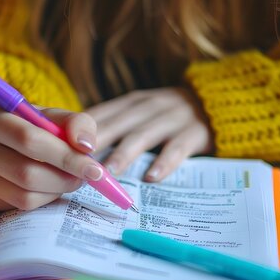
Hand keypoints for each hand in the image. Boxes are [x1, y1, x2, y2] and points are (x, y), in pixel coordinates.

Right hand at [0, 103, 100, 210]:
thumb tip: (85, 146)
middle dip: (63, 178)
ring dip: (55, 191)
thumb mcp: (58, 118)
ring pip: (23, 194)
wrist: (12, 144)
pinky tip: (49, 186)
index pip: (28, 139)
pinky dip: (42, 199)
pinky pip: (17, 206)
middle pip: (25, 172)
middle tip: (85, 178)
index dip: (64, 156)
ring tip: (69, 179)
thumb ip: (79, 124)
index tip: (94, 168)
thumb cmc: (38, 128)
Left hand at [86, 87, 212, 181]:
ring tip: (108, 172)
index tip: (59, 145)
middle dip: (94, 141)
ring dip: (125, 153)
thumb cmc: (169, 117)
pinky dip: (165, 162)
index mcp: (132, 102)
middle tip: (74, 161)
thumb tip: (75, 147)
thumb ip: (115, 125)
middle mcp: (150, 105)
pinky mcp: (196, 131)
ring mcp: (174, 117)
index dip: (79, 129)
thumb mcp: (142, 113)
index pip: (100, 112)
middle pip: (117, 123)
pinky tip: (152, 177)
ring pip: (144, 134)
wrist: (220, 104)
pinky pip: (179, 147)